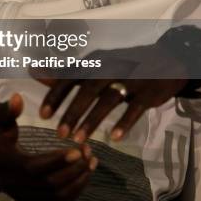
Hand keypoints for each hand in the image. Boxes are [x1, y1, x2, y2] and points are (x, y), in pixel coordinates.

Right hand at [0, 93, 96, 200]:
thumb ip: (5, 110)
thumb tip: (18, 97)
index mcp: (7, 164)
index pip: (34, 168)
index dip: (57, 161)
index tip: (78, 149)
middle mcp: (16, 186)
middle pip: (51, 184)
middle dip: (74, 169)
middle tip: (88, 149)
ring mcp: (26, 198)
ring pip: (59, 196)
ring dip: (79, 179)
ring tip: (91, 159)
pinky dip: (77, 189)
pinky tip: (86, 171)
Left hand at [34, 42, 190, 143]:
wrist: (166, 60)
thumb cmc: (123, 66)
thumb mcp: (94, 67)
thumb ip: (65, 73)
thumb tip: (34, 71)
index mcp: (95, 62)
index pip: (70, 77)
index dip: (56, 95)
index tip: (43, 115)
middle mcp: (110, 68)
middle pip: (87, 90)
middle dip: (72, 112)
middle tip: (58, 133)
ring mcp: (130, 80)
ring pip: (108, 100)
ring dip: (92, 120)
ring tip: (79, 140)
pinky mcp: (147, 92)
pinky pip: (135, 109)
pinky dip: (124, 122)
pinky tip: (113, 138)